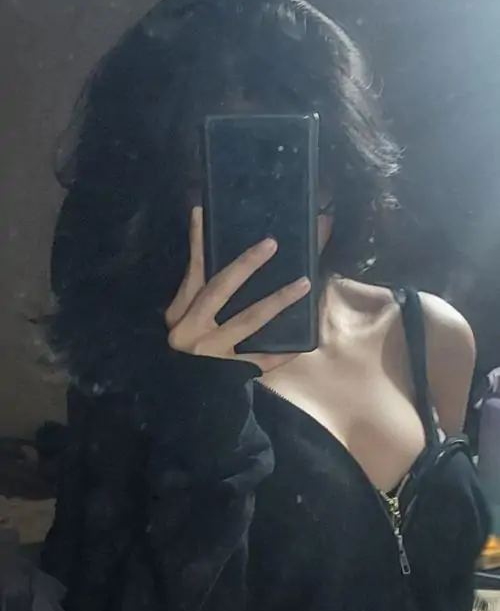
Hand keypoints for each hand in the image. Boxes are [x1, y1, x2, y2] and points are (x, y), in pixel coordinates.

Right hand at [165, 207, 310, 372]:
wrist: (177, 396)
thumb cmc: (181, 353)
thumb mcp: (179, 320)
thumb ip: (194, 286)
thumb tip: (201, 230)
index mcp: (180, 314)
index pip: (192, 273)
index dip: (198, 243)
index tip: (204, 214)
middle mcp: (193, 330)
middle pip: (219, 290)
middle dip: (245, 266)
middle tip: (271, 244)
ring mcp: (213, 352)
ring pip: (247, 321)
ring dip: (277, 301)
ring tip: (303, 283)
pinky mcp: (230, 373)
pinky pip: (261, 361)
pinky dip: (282, 354)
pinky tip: (304, 344)